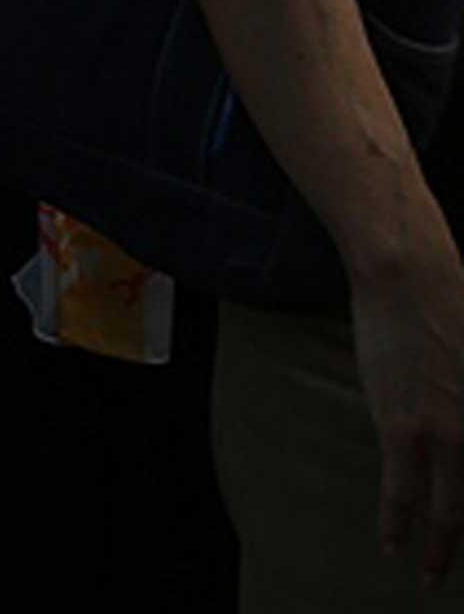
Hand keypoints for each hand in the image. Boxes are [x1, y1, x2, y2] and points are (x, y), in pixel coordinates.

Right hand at [353, 236, 463, 577]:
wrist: (409, 275)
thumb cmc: (452, 300)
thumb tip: (459, 410)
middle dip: (463, 542)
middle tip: (453, 569)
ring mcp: (447, 435)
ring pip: (448, 511)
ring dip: (440, 550)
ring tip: (432, 575)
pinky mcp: (404, 428)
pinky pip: (401, 490)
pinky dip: (397, 523)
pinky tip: (392, 544)